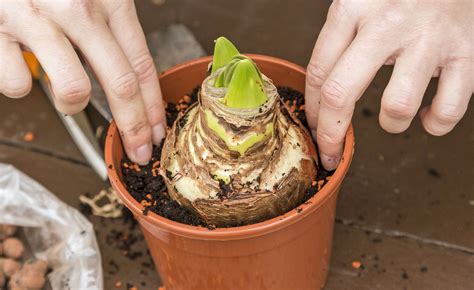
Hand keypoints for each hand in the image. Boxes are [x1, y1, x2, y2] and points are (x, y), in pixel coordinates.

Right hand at [0, 0, 165, 164]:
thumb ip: (112, 28)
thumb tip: (135, 80)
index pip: (142, 64)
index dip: (153, 105)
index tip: (158, 132)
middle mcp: (76, 8)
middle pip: (120, 84)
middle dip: (133, 126)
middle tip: (139, 150)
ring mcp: (35, 19)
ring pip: (72, 90)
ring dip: (72, 104)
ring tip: (65, 90)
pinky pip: (18, 85)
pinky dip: (22, 85)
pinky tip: (21, 63)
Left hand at [305, 0, 472, 169]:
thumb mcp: (361, 2)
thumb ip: (340, 40)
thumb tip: (321, 93)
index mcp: (353, 8)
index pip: (318, 73)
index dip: (311, 110)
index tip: (314, 128)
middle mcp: (386, 23)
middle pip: (340, 93)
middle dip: (331, 134)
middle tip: (331, 152)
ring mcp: (428, 38)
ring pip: (397, 107)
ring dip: (391, 125)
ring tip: (391, 119)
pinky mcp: (466, 51)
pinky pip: (448, 109)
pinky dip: (436, 123)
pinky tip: (428, 115)